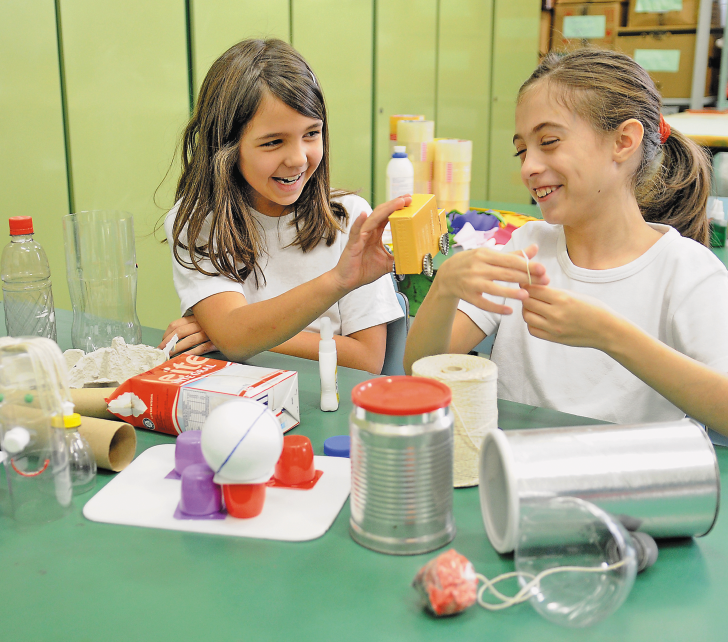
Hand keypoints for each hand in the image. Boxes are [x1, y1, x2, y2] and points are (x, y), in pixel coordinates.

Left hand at [157, 314, 216, 357]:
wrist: (240, 324)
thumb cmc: (219, 324)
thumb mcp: (205, 320)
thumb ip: (193, 324)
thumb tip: (175, 336)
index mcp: (196, 317)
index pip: (176, 324)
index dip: (167, 334)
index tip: (162, 342)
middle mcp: (202, 323)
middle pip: (180, 332)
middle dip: (168, 343)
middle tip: (161, 351)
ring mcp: (209, 332)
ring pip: (190, 340)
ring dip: (177, 348)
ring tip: (170, 355)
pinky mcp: (217, 341)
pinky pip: (202, 347)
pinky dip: (192, 352)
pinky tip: (185, 357)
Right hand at [331, 195, 411, 292]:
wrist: (347, 282)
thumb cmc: (363, 271)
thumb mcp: (386, 264)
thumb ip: (397, 259)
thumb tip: (412, 260)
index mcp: (375, 234)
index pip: (387, 217)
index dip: (397, 208)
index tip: (409, 201)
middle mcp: (368, 232)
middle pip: (381, 213)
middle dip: (395, 204)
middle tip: (408, 198)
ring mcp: (359, 236)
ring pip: (373, 219)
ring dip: (385, 209)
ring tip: (398, 202)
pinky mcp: (353, 244)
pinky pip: (356, 231)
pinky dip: (359, 222)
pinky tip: (363, 215)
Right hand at [434, 244, 548, 314]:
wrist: (446, 275)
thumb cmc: (471, 262)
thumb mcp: (489, 254)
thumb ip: (513, 255)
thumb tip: (535, 248)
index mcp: (485, 254)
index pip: (510, 260)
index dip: (527, 265)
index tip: (543, 270)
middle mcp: (478, 267)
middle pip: (505, 274)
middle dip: (525, 278)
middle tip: (543, 283)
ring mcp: (472, 283)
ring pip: (494, 289)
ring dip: (511, 293)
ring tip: (526, 296)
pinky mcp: (468, 296)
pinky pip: (484, 304)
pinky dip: (496, 308)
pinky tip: (509, 312)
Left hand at [522, 285, 618, 349]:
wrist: (607, 330)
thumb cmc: (593, 309)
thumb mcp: (574, 294)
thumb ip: (554, 292)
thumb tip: (534, 287)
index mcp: (563, 298)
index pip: (533, 289)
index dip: (526, 284)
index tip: (525, 282)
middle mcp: (556, 313)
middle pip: (527, 302)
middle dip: (525, 296)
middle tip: (527, 293)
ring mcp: (554, 327)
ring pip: (527, 316)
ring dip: (527, 310)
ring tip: (532, 306)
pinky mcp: (554, 338)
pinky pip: (533, 330)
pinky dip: (531, 323)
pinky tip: (537, 318)